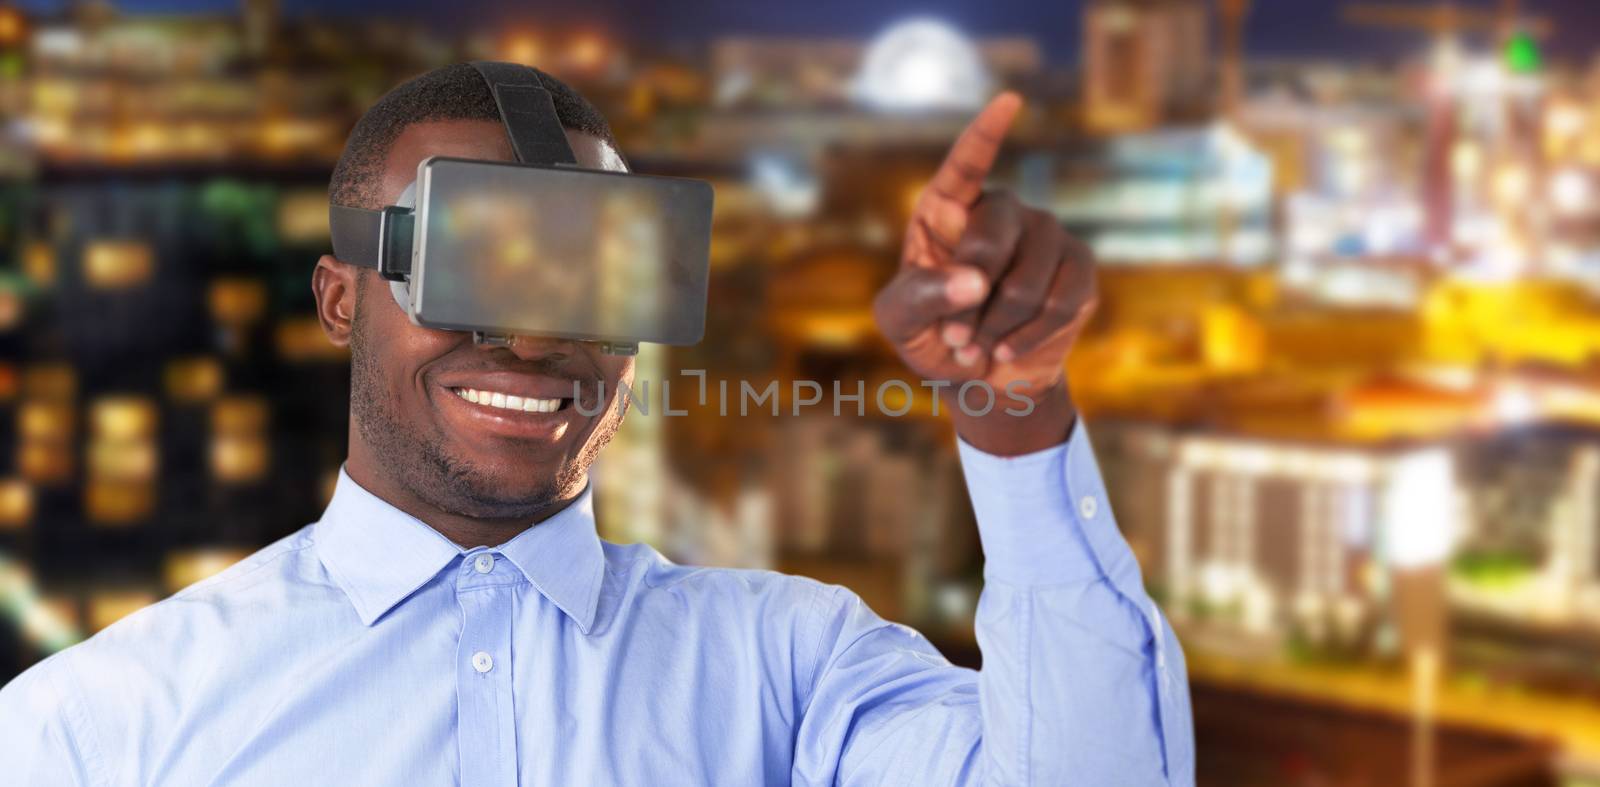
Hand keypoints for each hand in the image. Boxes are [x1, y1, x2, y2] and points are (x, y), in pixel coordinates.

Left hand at [873, 93, 1097, 455]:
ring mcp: (1045, 235)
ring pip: (1028, 279)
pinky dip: (1027, 336)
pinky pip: (1060, 302)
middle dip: (970, 295)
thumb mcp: (900, 322)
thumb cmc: (930, 337)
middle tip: (953, 337)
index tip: (1009, 100)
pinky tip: (1006, 349)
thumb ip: (918, 297)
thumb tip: (974, 281)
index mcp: (947, 210)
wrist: (979, 378)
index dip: (986, 134)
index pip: (967, 165)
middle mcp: (1001, 211)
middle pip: (994, 233)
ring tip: (975, 348)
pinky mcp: (1079, 268)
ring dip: (996, 325)